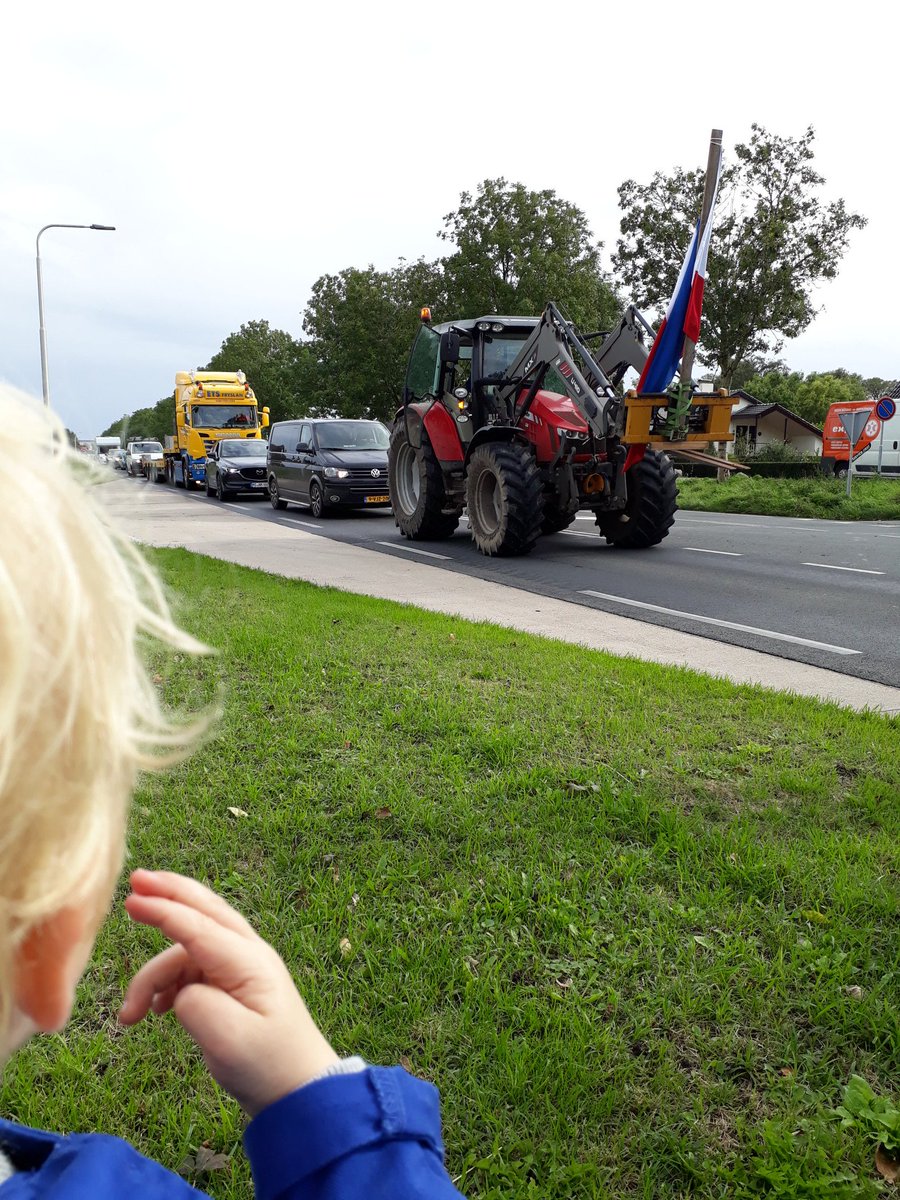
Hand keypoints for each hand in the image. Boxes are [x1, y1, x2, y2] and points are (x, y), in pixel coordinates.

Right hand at [119, 870, 339, 1115]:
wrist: (298, 1089)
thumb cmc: (269, 1065)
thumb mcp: (229, 1042)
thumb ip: (196, 1008)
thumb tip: (179, 992)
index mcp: (248, 962)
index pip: (198, 927)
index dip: (163, 910)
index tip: (131, 899)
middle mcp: (245, 955)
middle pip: (203, 911)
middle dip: (168, 894)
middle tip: (134, 880)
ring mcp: (238, 967)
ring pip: (185, 951)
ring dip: (152, 976)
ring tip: (129, 1017)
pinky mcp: (230, 984)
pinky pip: (190, 969)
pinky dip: (166, 985)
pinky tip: (154, 1011)